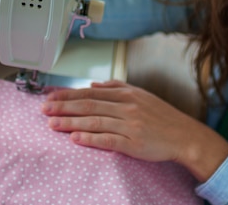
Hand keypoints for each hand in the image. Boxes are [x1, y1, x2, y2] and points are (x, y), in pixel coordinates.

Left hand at [41, 80, 227, 181]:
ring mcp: (130, 124)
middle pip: (88, 105)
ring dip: (70, 123)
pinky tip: (75, 139)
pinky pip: (108, 140)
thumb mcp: (140, 95)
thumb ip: (116, 87)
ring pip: (94, 121)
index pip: (90, 92)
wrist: (184, 135)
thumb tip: (93, 84)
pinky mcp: (133, 143)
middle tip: (44, 110)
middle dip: (63, 107)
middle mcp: (127, 106)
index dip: (68, 95)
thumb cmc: (161, 116)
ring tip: (52, 124)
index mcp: (126, 93)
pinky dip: (90, 138)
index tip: (50, 98)